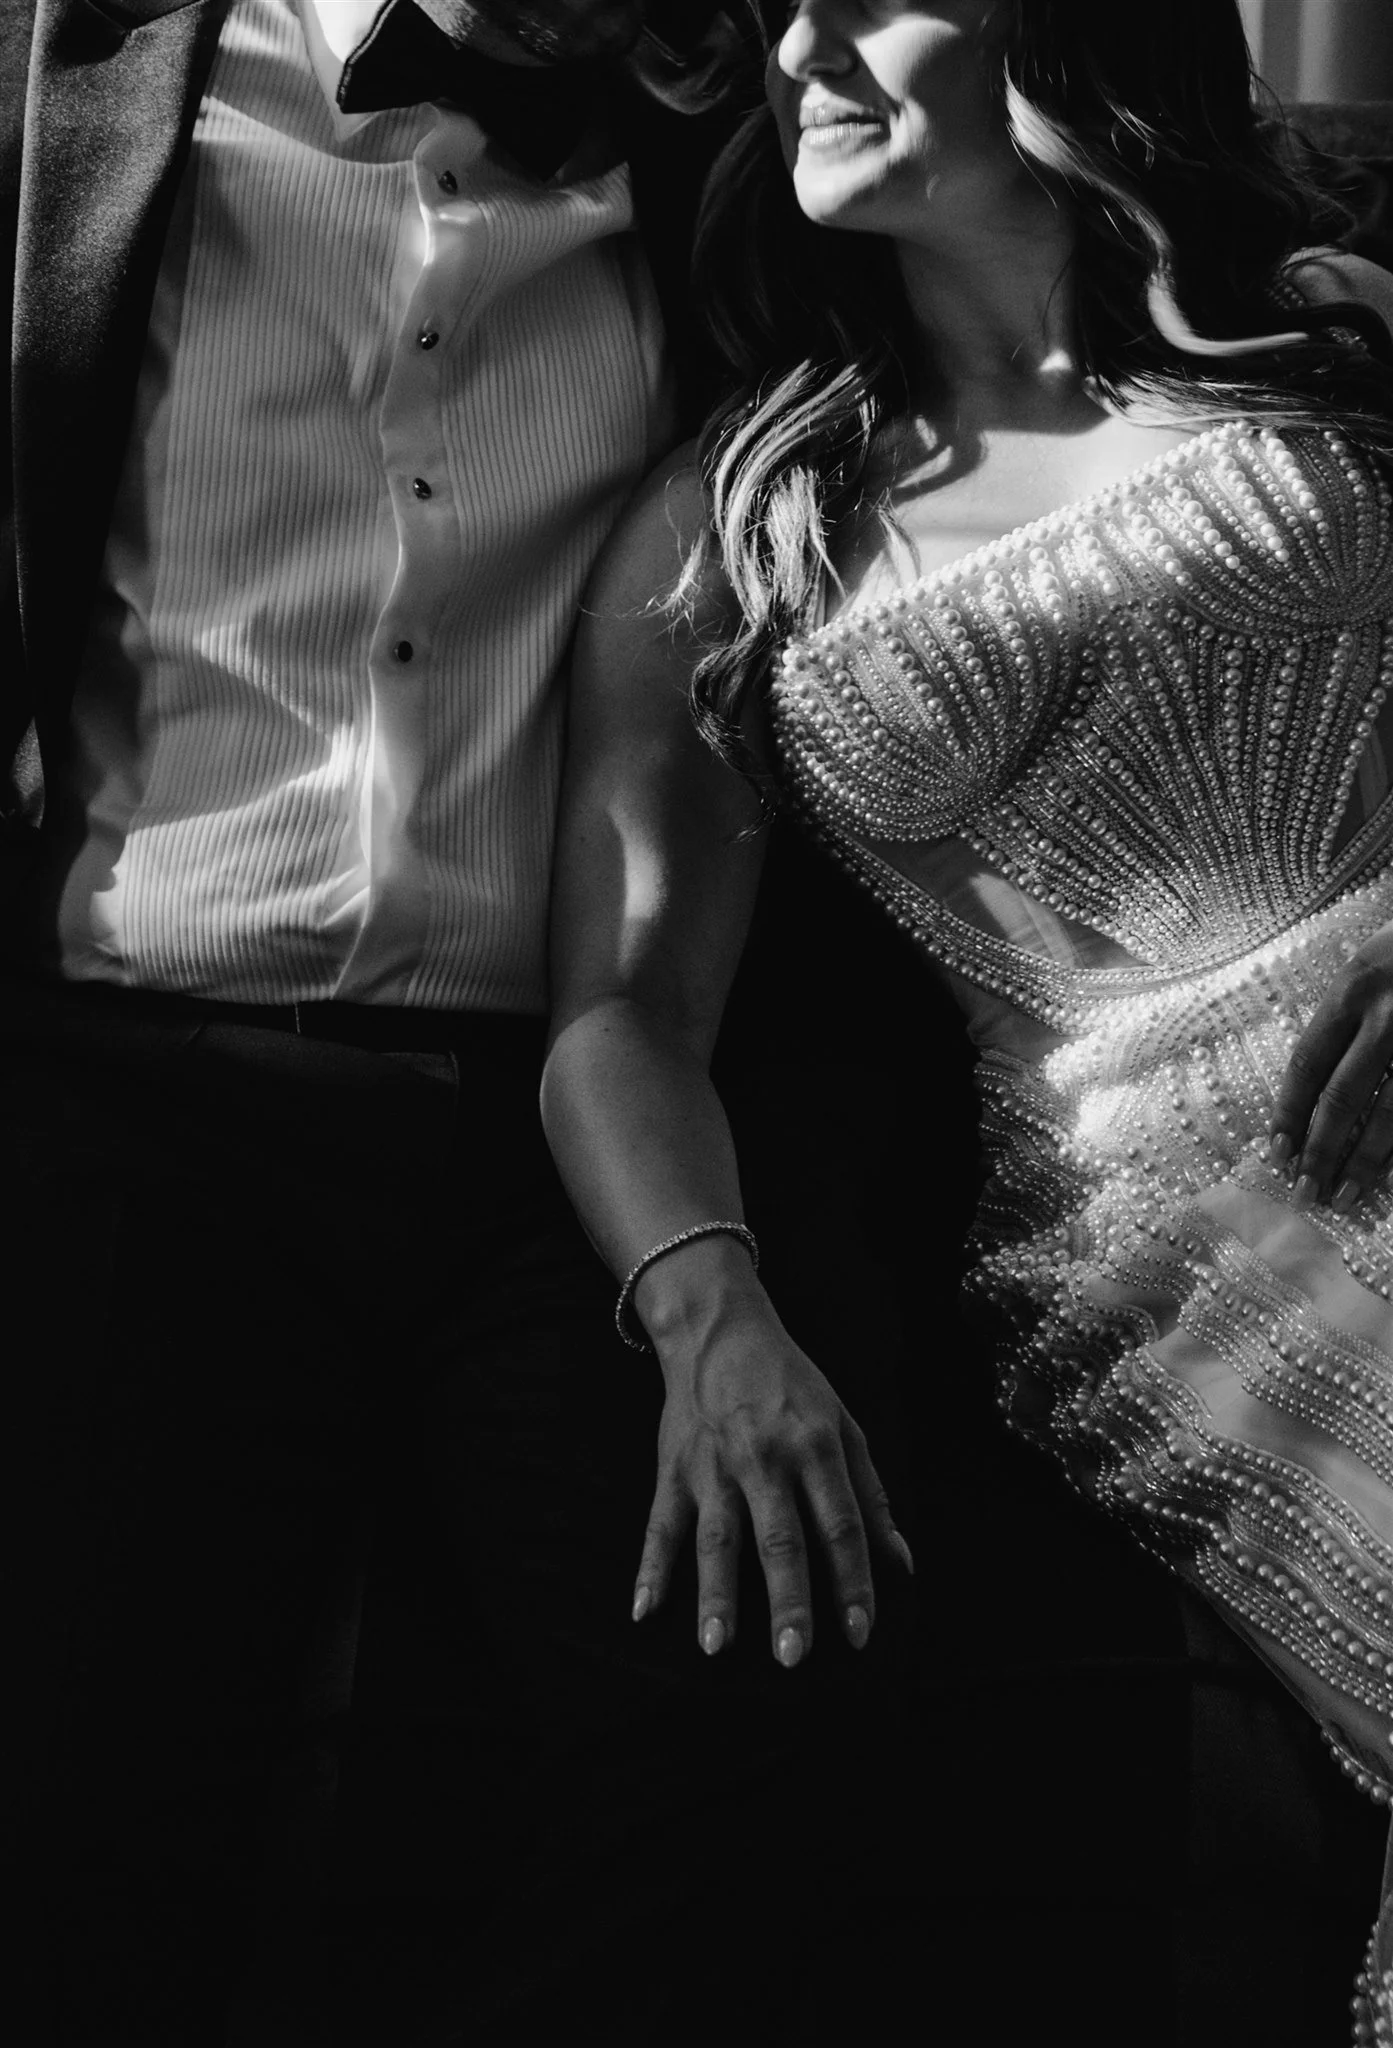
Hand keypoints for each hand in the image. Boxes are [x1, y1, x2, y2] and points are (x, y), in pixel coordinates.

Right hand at [631, 1294, 913, 1664]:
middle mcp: (765, 1458)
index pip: (841, 1526)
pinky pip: (660, 1524)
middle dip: (787, 1599)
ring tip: (716, 1647)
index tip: (860, 1634)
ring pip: (716, 1538)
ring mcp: (714, 1466)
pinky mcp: (673, 1469)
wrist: (720, 1330)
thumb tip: (902, 1564)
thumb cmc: (791, 1385)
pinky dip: (649, 1568)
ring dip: (716, 1594)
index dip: (853, 1581)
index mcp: (815, 1447)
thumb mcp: (844, 1425)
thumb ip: (871, 1495)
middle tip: (793, 1656)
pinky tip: (645, 1610)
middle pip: (779, 1538)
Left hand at [1269, 920, 1392, 1209]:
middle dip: (1320, 1149)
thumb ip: (1346, 1018)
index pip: (1308, 1063)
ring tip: (1345, 1196)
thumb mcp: (1370, 966)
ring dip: (1365, 1160)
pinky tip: (1392, 1177)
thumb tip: (1312, 1090)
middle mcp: (1388, 1014)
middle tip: (1305, 1191)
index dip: (1288, 1112)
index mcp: (1353, 988)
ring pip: (1390, 1111)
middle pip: (1343, 1095)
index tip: (1275, 1153)